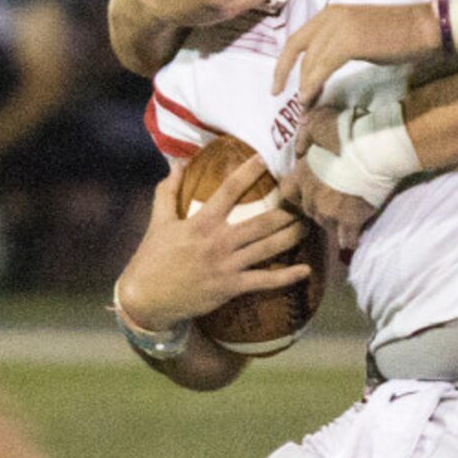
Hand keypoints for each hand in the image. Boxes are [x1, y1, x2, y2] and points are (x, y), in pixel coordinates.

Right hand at [116, 157, 311, 329]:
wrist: (147, 298)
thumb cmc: (153, 258)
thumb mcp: (158, 222)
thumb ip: (167, 192)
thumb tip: (175, 164)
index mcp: (201, 223)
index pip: (228, 191)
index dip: (247, 173)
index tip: (265, 159)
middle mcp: (218, 242)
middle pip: (261, 222)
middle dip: (285, 210)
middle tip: (303, 198)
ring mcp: (227, 266)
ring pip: (268, 248)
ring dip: (292, 236)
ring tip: (310, 224)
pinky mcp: (231, 287)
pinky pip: (264, 281)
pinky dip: (287, 277)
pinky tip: (306, 271)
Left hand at [274, 1, 440, 104]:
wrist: (425, 28)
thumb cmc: (400, 36)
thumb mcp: (360, 37)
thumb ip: (339, 46)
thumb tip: (325, 68)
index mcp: (330, 13)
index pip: (297, 39)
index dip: (284, 64)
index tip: (279, 85)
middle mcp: (330, 16)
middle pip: (297, 49)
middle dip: (287, 76)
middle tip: (288, 103)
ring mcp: (339, 26)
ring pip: (310, 61)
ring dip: (304, 87)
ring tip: (305, 108)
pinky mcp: (350, 41)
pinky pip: (323, 66)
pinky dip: (313, 84)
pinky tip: (310, 98)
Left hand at [276, 107, 377, 251]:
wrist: (376, 150)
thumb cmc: (348, 132)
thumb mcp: (320, 122)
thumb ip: (306, 135)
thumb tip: (300, 148)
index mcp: (302, 174)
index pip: (287, 191)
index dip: (297, 192)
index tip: (306, 191)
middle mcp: (311, 196)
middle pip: (309, 210)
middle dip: (317, 208)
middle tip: (330, 204)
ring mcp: (330, 211)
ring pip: (326, 225)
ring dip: (332, 222)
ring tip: (342, 220)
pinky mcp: (350, 221)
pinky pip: (347, 238)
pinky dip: (349, 239)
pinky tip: (354, 239)